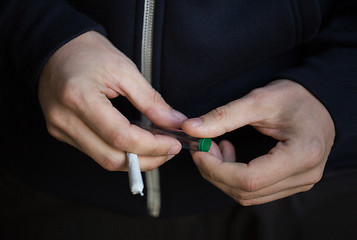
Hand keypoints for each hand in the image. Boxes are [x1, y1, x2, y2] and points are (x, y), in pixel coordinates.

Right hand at [38, 31, 186, 170]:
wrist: (57, 47)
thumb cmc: (89, 53)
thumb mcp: (125, 70)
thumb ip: (152, 101)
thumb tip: (175, 123)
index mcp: (80, 99)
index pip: (121, 137)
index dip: (152, 146)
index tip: (172, 145)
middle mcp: (64, 119)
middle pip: (111, 158)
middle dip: (146, 160)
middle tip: (169, 151)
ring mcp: (60, 129)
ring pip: (104, 160)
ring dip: (134, 160)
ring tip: (156, 149)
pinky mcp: (61, 133)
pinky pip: (95, 153)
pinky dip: (120, 153)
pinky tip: (136, 145)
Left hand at [182, 80, 334, 205]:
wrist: (320, 102)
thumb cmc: (295, 97)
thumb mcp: (259, 100)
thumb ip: (223, 116)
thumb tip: (190, 128)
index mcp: (301, 155)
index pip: (249, 178)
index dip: (217, 169)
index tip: (199, 151)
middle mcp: (304, 175)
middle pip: (247, 191)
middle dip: (215, 172)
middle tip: (202, 147)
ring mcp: (300, 182)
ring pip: (248, 195)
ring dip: (223, 176)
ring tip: (215, 148)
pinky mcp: (292, 182)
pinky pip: (256, 190)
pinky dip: (234, 177)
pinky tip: (229, 155)